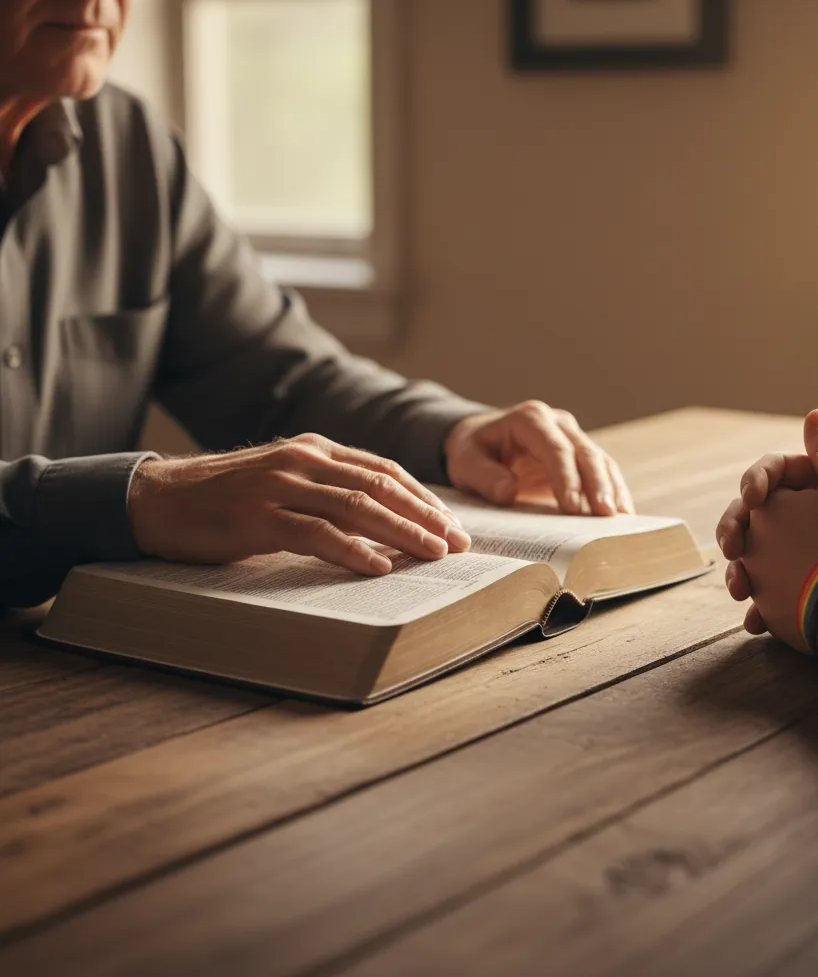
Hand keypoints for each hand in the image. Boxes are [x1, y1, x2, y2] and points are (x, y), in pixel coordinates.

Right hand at [128, 434, 472, 575]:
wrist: (159, 499)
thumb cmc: (227, 498)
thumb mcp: (285, 481)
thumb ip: (327, 490)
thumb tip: (382, 521)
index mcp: (316, 449)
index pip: (384, 470)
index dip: (423, 498)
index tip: (451, 524)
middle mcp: (304, 459)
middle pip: (381, 486)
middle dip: (425, 516)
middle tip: (457, 543)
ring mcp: (281, 484)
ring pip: (357, 507)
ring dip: (402, 532)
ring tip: (433, 554)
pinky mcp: (259, 516)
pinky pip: (316, 533)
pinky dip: (352, 551)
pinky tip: (377, 568)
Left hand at [444, 401, 634, 515]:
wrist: (482, 440)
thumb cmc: (474, 452)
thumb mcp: (465, 463)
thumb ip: (484, 476)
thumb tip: (507, 492)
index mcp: (529, 419)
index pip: (554, 448)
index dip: (566, 477)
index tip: (572, 506)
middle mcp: (557, 423)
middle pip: (585, 453)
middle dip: (597, 485)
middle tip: (605, 516)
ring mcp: (573, 437)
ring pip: (600, 461)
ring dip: (611, 490)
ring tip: (620, 520)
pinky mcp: (581, 455)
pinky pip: (603, 471)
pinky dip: (613, 492)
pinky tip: (621, 516)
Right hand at [717, 409, 817, 631]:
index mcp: (813, 483)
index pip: (772, 472)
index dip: (755, 480)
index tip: (754, 498)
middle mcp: (797, 515)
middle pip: (749, 515)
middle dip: (732, 529)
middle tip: (732, 547)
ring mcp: (792, 552)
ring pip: (751, 556)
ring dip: (738, 572)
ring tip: (740, 589)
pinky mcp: (795, 585)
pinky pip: (768, 595)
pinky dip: (758, 609)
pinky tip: (756, 620)